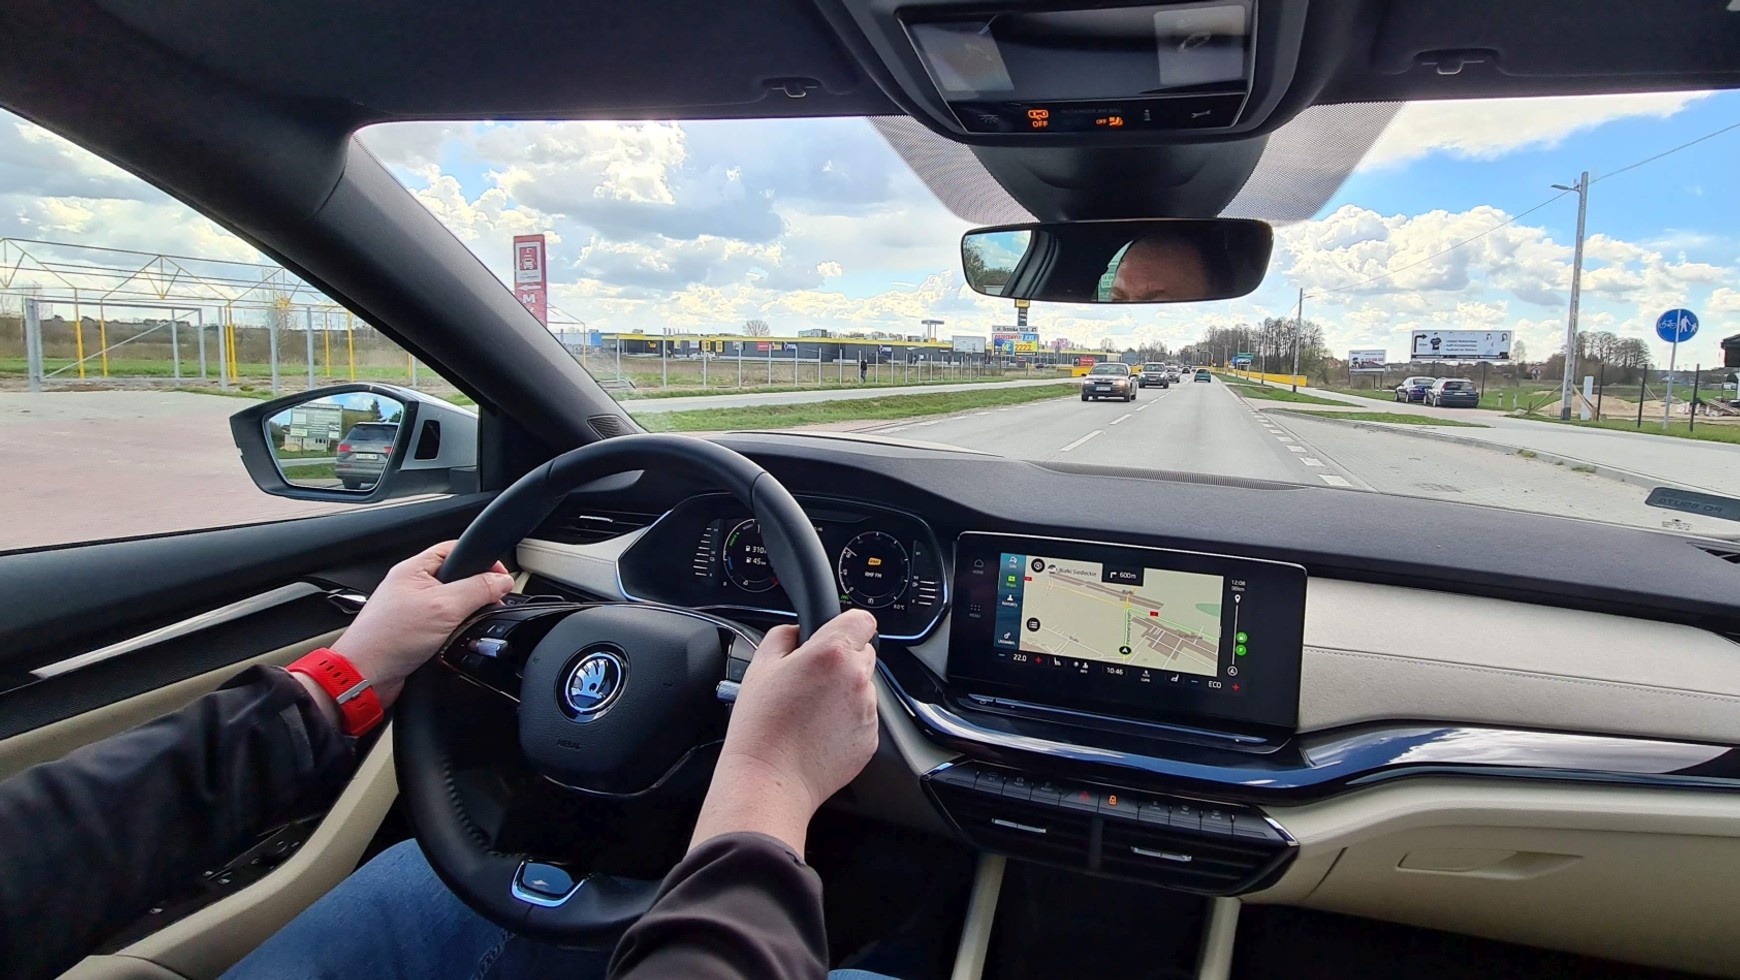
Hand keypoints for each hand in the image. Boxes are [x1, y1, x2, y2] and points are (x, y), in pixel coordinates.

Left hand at [328, 540, 514, 707]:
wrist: (364, 677)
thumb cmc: (388, 639)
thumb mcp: (443, 607)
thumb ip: (477, 589)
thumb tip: (502, 580)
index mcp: (413, 569)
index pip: (455, 549)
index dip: (481, 559)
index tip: (500, 578)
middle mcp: (412, 587)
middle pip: (457, 578)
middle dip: (476, 591)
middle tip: (488, 605)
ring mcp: (413, 610)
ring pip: (452, 604)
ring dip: (464, 615)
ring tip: (467, 626)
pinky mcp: (414, 632)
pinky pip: (444, 625)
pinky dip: (454, 632)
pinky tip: (455, 641)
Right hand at [689, 610, 878, 857]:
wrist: (770, 779)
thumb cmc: (761, 727)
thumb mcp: (760, 666)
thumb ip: (784, 635)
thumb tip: (797, 630)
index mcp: (832, 653)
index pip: (863, 620)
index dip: (847, 626)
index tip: (834, 636)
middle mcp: (857, 679)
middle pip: (864, 654)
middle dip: (842, 661)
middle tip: (811, 680)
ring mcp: (867, 711)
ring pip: (863, 688)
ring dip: (844, 692)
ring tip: (810, 712)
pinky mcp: (870, 739)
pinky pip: (863, 718)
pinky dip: (847, 721)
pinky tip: (818, 732)